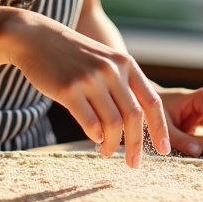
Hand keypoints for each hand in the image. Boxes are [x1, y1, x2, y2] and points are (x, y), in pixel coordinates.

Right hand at [4, 11, 170, 166]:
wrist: (37, 38)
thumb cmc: (73, 56)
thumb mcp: (104, 61)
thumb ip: (121, 85)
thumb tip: (136, 124)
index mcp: (125, 64)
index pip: (151, 101)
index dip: (160, 129)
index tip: (164, 150)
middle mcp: (111, 70)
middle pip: (133, 117)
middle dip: (137, 145)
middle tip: (134, 163)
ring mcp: (90, 79)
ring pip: (112, 123)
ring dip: (112, 144)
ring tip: (106, 152)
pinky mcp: (68, 89)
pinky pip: (89, 122)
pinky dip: (94, 136)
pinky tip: (93, 139)